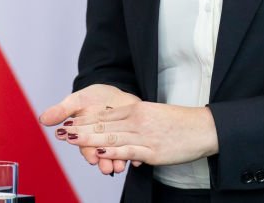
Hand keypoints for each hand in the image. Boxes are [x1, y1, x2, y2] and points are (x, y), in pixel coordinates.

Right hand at [40, 84, 140, 175]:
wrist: (115, 90)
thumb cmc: (93, 97)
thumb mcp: (77, 100)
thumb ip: (62, 111)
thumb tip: (42, 119)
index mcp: (87, 135)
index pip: (86, 147)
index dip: (89, 153)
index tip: (91, 158)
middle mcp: (102, 140)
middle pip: (102, 154)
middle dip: (104, 162)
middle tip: (107, 168)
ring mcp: (117, 139)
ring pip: (117, 154)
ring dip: (119, 161)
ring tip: (121, 165)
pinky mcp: (131, 136)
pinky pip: (134, 148)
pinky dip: (136, 155)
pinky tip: (137, 159)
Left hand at [63, 102, 218, 166]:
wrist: (202, 128)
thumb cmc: (179, 123)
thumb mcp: (153, 114)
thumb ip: (134, 119)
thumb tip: (116, 125)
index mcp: (137, 110)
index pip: (104, 115)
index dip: (84, 119)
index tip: (67, 121)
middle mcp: (138, 120)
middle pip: (103, 125)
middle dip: (80, 128)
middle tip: (60, 131)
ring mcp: (144, 136)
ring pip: (111, 137)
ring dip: (89, 139)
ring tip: (71, 139)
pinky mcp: (151, 151)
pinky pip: (128, 151)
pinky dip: (112, 152)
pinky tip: (98, 154)